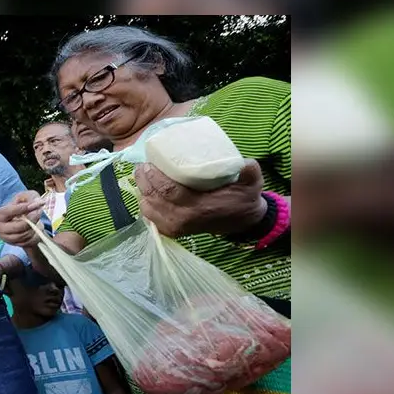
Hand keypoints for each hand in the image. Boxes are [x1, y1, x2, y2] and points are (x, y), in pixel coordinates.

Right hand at [0, 191, 44, 246]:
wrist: (18, 219)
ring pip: (24, 235)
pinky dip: (33, 233)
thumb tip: (38, 203)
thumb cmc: (19, 206)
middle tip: (39, 211)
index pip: (9, 212)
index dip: (22, 208)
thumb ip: (30, 197)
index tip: (34, 204)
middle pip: (18, 226)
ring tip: (37, 216)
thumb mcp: (23, 197)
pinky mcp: (14, 244)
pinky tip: (34, 225)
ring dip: (34, 226)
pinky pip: (27, 241)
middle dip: (31, 219)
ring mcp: (6, 238)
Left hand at [135, 160, 267, 237]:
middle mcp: (182, 220)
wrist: (242, 221)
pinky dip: (145, 204)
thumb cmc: (243, 199)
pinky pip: (151, 218)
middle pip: (153, 199)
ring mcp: (175, 227)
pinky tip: (145, 191)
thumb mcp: (252, 183)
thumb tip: (244, 163)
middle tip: (141, 165)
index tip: (149, 162)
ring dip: (142, 191)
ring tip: (141, 175)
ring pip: (148, 209)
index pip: (168, 191)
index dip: (155, 176)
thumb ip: (249, 172)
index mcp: (198, 208)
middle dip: (143, 181)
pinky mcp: (172, 231)